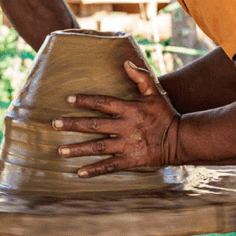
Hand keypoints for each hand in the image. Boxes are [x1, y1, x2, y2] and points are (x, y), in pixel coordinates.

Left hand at [52, 61, 180, 177]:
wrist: (180, 139)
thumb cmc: (165, 114)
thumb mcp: (154, 92)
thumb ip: (140, 77)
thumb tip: (126, 63)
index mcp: (129, 109)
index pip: (103, 103)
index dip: (86, 100)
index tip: (69, 99)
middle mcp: (125, 127)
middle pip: (94, 125)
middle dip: (73, 124)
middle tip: (55, 123)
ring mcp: (127, 145)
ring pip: (98, 147)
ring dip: (78, 148)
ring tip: (61, 150)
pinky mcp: (131, 160)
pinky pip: (110, 166)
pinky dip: (94, 170)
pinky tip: (79, 172)